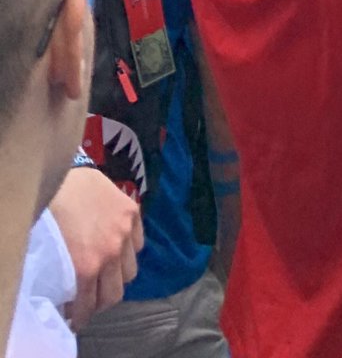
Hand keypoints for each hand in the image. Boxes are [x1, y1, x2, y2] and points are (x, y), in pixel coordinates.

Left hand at [50, 167, 142, 328]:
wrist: (59, 178)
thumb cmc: (50, 216)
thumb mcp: (53, 254)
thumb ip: (66, 277)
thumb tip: (68, 295)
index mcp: (88, 265)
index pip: (89, 306)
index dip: (82, 316)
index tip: (77, 317)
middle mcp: (112, 252)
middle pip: (116, 293)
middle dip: (101, 301)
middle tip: (90, 299)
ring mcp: (126, 231)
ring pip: (130, 270)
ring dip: (117, 276)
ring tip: (104, 273)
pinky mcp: (133, 212)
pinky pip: (139, 244)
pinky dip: (128, 251)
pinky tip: (115, 248)